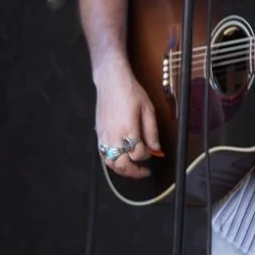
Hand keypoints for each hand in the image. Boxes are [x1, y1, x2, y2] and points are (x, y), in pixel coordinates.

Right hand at [94, 62, 160, 178]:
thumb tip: (156, 148)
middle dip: (134, 172)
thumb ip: (152, 131)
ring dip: (122, 170)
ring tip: (133, 169)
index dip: (147, 156)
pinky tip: (121, 160)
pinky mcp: (98, 134)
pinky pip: (103, 155)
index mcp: (128, 129)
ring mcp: (104, 136)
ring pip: (110, 163)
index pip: (138, 153)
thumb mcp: (148, 109)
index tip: (152, 152)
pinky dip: (112, 162)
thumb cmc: (131, 92)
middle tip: (144, 172)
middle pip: (122, 164)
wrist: (111, 82)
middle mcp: (114, 136)